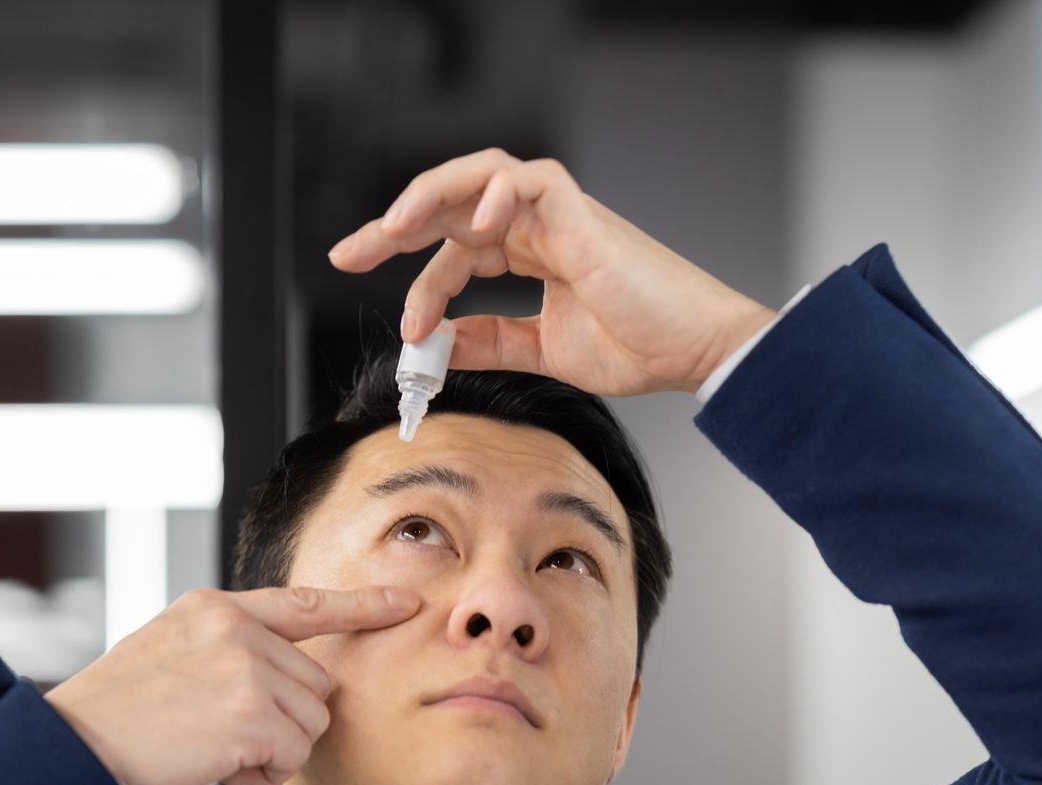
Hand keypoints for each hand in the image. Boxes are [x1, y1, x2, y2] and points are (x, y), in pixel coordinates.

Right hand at [45, 586, 421, 784]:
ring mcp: (244, 668)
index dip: (361, 606)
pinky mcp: (248, 714)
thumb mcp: (169, 651)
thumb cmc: (115, 715)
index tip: (405, 604)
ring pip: (310, 723)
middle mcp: (235, 628)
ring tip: (211, 747)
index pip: (303, 603)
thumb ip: (227, 649)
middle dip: (284, 721)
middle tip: (219, 734)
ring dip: (273, 750)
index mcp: (214, 608)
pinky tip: (216, 765)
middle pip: (315, 684)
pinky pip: (292, 756)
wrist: (71, 747)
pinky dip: (261, 774)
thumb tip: (286, 674)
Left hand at [327, 148, 775, 396]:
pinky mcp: (581, 212)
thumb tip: (439, 345)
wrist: (693, 352)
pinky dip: (495, 194)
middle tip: (348, 253)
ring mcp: (559, 214)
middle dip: (393, 227)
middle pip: (451, 205)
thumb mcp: (544, 350)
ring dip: (429, 197)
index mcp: (531, 254)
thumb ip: (492, 341)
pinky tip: (474, 229)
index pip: (454, 250)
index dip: (416, 281)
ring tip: (391, 230)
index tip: (400, 330)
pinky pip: (528, 179)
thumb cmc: (639, 346)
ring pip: (479, 176)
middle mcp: (539, 226)